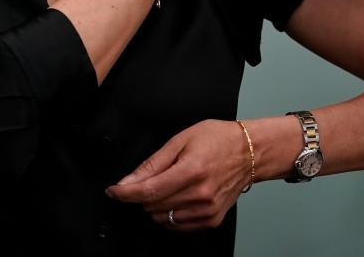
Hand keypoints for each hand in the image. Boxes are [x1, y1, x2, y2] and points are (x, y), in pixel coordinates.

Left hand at [106, 120, 250, 231]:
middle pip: (153, 205)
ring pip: (163, 217)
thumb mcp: (181, 140)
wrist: (250, 152)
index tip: (114, 191)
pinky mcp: (212, 219)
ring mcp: (207, 210)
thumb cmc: (218, 140)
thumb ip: (153, 163)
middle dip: (144, 194)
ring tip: (172, 184)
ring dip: (157, 204)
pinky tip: (180, 196)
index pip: (148, 191)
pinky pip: (178, 225)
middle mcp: (200, 194)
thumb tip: (129, 180)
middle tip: (154, 177)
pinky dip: (172, 213)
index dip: (125, 193)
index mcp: (191, 170)